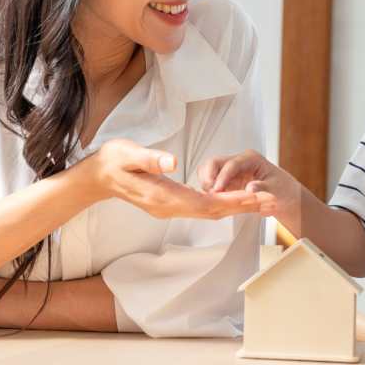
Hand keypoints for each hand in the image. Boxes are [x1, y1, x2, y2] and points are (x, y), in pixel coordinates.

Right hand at [67, 138, 274, 219]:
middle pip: (212, 210)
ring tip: (259, 201)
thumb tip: (172, 162)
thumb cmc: (111, 161)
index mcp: (163, 196)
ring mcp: (169, 208)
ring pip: (208, 211)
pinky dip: (220, 204)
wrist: (96, 178)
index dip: (231, 201)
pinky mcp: (169, 204)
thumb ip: (150, 158)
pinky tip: (233, 199)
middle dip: (241, 206)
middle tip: (268, 201)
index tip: (253, 197)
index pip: (205, 202)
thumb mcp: (127, 154)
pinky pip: (200, 207)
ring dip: (233, 207)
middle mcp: (169, 207)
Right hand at [197, 149, 299, 220]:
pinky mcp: (226, 180)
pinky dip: (209, 189)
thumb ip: (263, 188)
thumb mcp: (276, 190)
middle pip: (214, 162)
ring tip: (211, 198)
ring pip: (209, 170)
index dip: (222, 177)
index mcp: (251, 159)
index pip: (231, 164)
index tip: (217, 190)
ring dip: (207, 183)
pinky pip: (211, 181)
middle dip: (209, 177)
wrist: (283, 195)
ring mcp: (231, 170)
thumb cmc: (282, 190)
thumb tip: (250, 189)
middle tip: (210, 194)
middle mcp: (238, 161)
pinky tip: (212, 199)